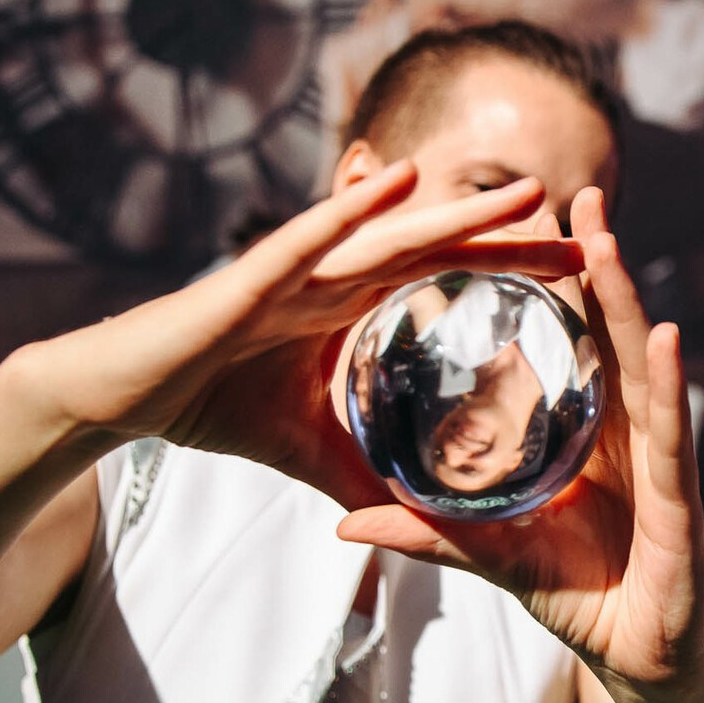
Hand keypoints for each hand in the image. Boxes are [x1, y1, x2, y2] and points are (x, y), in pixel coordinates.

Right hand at [24, 160, 583, 508]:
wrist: (117, 396)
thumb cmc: (207, 405)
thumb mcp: (309, 450)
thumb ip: (365, 477)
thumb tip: (418, 525)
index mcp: (348, 309)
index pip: (447, 284)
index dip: (508, 274)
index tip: (579, 273)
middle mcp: (331, 279)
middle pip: (435, 251)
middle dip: (506, 237)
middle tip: (585, 224)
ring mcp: (291, 272)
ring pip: (388, 236)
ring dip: (457, 211)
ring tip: (525, 193)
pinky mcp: (245, 279)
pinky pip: (306, 238)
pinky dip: (349, 208)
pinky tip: (398, 177)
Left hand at [336, 187, 703, 697]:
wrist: (636, 664)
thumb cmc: (579, 596)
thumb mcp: (491, 554)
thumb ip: (428, 532)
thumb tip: (344, 523)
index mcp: (590, 430)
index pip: (570, 340)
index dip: (550, 282)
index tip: (522, 218)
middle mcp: (630, 429)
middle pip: (608, 332)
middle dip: (593, 261)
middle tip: (573, 192)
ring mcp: (660, 458)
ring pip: (641, 366)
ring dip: (626, 299)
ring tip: (606, 236)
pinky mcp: (681, 499)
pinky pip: (673, 434)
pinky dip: (672, 385)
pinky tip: (666, 337)